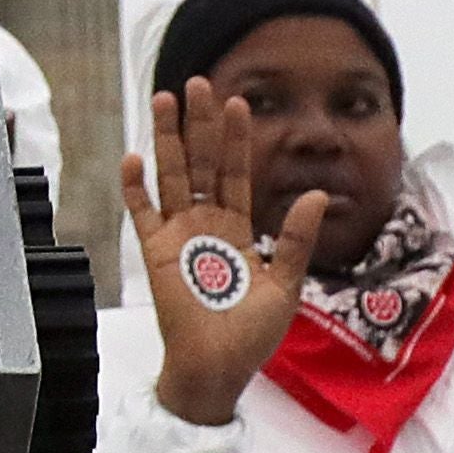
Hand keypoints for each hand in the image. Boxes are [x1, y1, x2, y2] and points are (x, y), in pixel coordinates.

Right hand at [119, 77, 330, 427]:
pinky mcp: (155, 254)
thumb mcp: (285, 285)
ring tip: (164, 99)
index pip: (237, 173)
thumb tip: (318, 194)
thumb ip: (295, 238)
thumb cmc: (251, 335)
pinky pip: (142, 214)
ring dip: (168, 138)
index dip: (237, 139)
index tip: (238, 103)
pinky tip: (134, 157)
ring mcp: (178, 237)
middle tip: (197, 83)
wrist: (217, 369)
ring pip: (172, 176)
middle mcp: (205, 225)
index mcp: (237, 229)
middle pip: (202, 163)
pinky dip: (136, 188)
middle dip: (200, 124)